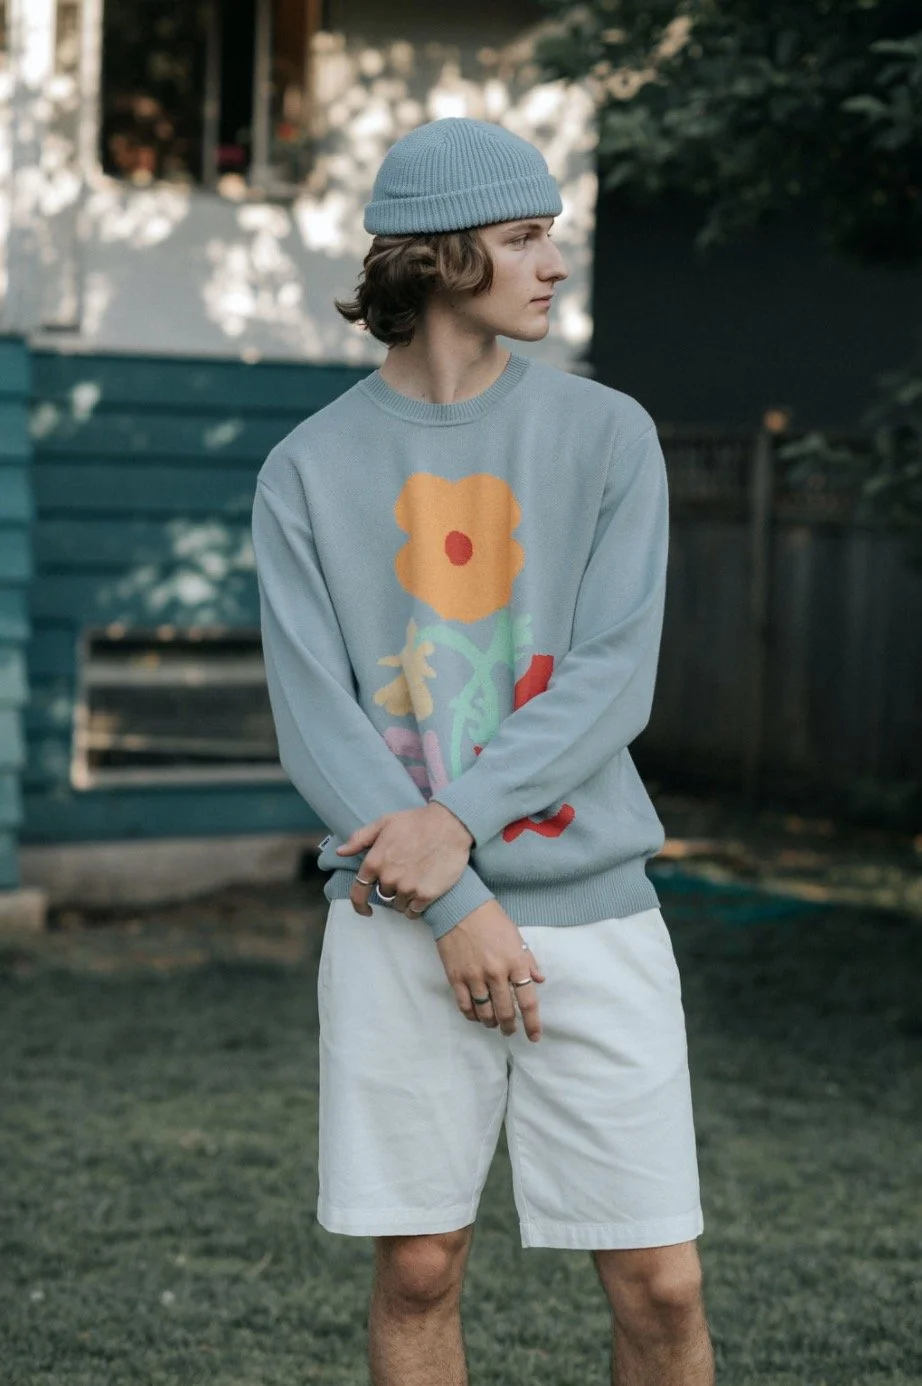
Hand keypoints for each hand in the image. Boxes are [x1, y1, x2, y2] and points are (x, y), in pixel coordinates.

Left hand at [336, 803, 473, 916]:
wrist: (450, 825)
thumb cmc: (417, 821)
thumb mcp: (385, 822)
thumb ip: (360, 838)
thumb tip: (340, 851)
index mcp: (375, 861)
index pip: (358, 892)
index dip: (359, 904)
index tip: (365, 910)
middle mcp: (389, 878)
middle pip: (384, 895)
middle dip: (392, 888)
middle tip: (406, 873)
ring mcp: (408, 888)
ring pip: (400, 905)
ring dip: (405, 898)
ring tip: (417, 881)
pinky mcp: (426, 895)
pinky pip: (414, 912)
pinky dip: (416, 907)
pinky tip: (423, 895)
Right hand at [436, 901, 545, 1042]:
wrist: (459, 907)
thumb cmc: (491, 919)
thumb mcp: (516, 936)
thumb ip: (528, 960)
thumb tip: (539, 980)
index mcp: (515, 962)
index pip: (528, 1001)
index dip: (532, 1023)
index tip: (534, 1037)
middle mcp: (496, 973)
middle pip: (506, 1012)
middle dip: (509, 1026)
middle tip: (510, 1030)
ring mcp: (475, 977)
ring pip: (485, 1012)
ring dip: (491, 1023)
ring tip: (493, 1024)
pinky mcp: (456, 978)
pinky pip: (465, 1006)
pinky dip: (472, 1015)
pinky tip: (476, 1015)